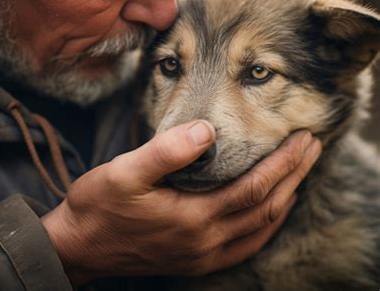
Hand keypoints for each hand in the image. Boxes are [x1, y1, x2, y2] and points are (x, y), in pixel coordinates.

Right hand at [42, 121, 320, 285]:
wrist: (78, 245)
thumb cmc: (98, 205)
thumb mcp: (124, 172)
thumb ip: (166, 152)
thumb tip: (206, 130)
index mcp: (192, 218)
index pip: (253, 188)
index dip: (282, 164)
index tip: (302, 140)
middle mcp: (204, 242)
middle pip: (265, 209)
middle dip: (293, 176)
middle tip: (311, 149)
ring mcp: (201, 256)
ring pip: (259, 230)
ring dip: (284, 200)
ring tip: (300, 175)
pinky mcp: (194, 261)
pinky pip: (244, 247)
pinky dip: (265, 227)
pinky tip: (270, 214)